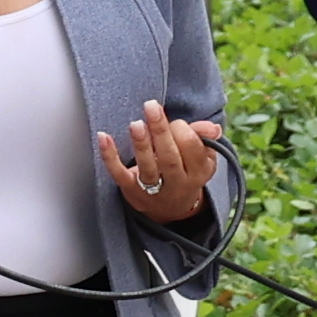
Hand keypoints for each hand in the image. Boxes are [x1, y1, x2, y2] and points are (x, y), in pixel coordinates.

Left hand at [98, 100, 226, 222]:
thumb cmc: (186, 172)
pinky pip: (119, 174)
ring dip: (141, 144)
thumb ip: (204, 139)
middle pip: (169, 157)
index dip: (182, 129)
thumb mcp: (202, 158)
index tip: (175, 122)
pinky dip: (109, 156)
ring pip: (148, 167)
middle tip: (151, 107)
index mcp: (198, 172)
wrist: (171, 210)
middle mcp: (177, 183)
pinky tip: (104, 137)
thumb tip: (212, 128)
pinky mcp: (131, 191)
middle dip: (161, 131)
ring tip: (136, 124)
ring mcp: (153, 189)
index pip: (191, 147)